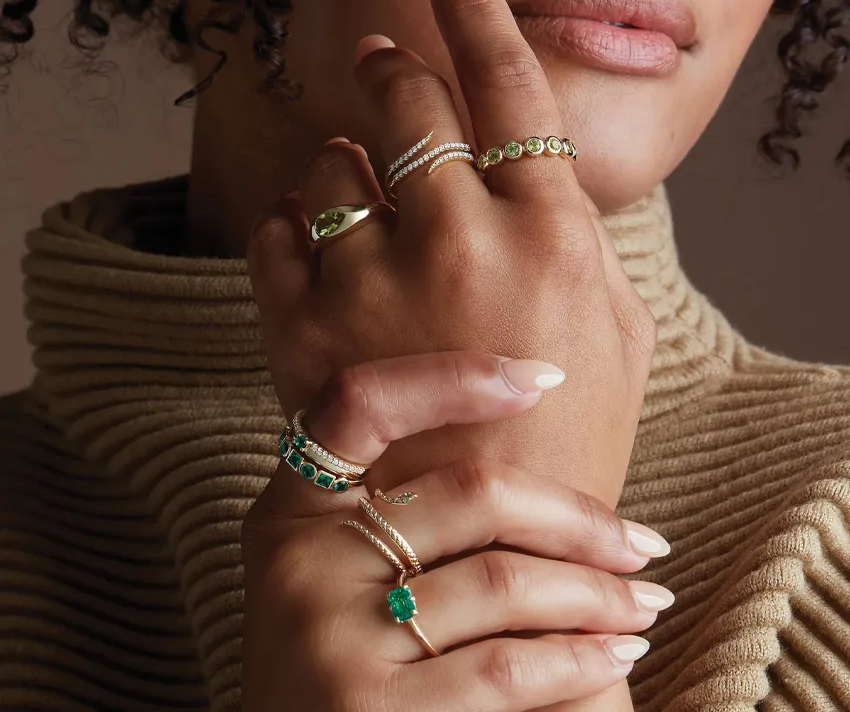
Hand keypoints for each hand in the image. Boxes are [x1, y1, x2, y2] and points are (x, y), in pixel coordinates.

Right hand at [241, 352, 672, 711]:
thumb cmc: (348, 670)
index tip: (544, 377)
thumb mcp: (343, 582)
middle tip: (641, 542)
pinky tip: (614, 651)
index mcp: (291, 515)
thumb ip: (401, 523)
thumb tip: (533, 456)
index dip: (450, 374)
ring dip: (596, 592)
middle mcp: (300, 564)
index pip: (359, 401)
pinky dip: (578, 654)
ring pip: (503, 579)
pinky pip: (507, 665)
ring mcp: (328, 637)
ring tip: (642, 603)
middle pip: (468, 491)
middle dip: (577, 516)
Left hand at [246, 0, 655, 507]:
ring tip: (360, 184)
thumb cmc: (571, 438)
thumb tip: (527, 174)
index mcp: (550, 234)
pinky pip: (273, 233)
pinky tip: (314, 241)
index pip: (510, 86)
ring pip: (333, 162)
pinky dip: (289, 223)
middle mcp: (459, 243)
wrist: (490, 545)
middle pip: (410, 102)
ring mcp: (371, 287)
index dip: (477, 13)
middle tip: (379, 54)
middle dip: (390, 63)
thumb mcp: (619, 328)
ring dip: (343, 158)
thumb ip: (577, 237)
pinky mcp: (301, 335)